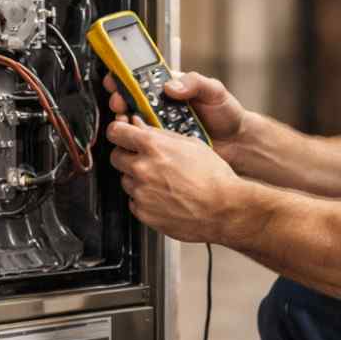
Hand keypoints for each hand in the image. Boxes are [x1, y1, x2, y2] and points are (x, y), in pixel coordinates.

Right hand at [102, 70, 247, 158]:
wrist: (237, 142)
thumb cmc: (227, 113)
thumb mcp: (214, 90)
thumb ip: (195, 82)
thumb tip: (172, 86)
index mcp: (171, 89)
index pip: (142, 80)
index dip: (124, 78)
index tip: (115, 79)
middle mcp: (162, 108)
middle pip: (132, 102)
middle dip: (120, 101)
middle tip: (119, 103)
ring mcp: (162, 128)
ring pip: (135, 124)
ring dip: (126, 122)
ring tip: (127, 121)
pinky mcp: (164, 146)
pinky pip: (147, 144)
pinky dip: (140, 142)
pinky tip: (140, 140)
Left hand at [106, 116, 243, 242]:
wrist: (224, 209)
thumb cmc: (213, 177)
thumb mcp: (191, 143)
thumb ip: (161, 134)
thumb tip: (141, 126)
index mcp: (153, 146)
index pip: (116, 131)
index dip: (118, 131)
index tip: (121, 133)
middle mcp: (142, 168)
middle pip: (116, 156)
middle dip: (127, 155)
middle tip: (144, 159)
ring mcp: (141, 192)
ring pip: (126, 180)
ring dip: (137, 178)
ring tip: (162, 181)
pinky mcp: (143, 212)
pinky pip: (134, 201)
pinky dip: (144, 198)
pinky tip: (164, 196)